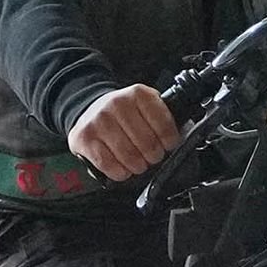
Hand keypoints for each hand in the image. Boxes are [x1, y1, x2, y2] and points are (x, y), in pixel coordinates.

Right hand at [68, 83, 182, 182]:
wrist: (89, 109)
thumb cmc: (122, 112)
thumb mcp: (144, 104)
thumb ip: (161, 115)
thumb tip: (181, 135)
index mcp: (137, 94)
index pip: (163, 122)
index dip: (170, 140)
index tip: (169, 146)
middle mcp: (117, 104)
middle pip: (147, 143)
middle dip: (154, 156)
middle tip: (153, 157)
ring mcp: (100, 121)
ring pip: (129, 156)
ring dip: (138, 166)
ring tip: (139, 164)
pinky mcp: (85, 137)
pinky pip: (109, 164)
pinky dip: (120, 172)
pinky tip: (123, 169)